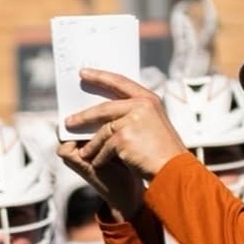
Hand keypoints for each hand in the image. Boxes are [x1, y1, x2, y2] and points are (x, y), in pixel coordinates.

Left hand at [57, 70, 186, 218]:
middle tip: (69, 121)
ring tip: (83, 152)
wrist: (174, 170)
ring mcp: (133, 120)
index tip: (84, 73)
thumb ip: (133, 115)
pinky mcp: (124, 137)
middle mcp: (141, 105)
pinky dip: (101, 157)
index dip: (101, 77)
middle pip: (104, 108)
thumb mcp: (152, 125)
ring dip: (92, 144)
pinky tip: (98, 163)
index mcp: (149, 99)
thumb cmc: (163, 151)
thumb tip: (104, 113)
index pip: (120, 82)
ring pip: (103, 131)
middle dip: (84, 116)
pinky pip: (105, 147)